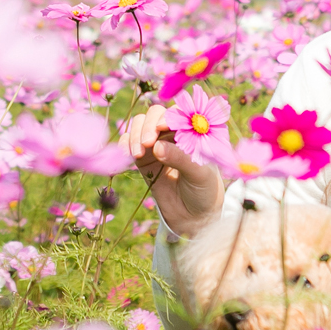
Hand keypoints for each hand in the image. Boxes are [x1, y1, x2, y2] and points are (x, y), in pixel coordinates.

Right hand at [121, 104, 225, 237]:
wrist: (194, 216)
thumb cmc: (205, 190)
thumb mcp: (199, 174)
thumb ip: (180, 159)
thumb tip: (156, 147)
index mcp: (193, 131)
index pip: (178, 113)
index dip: (167, 117)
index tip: (161, 128)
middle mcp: (173, 133)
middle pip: (155, 114)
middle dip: (149, 125)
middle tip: (148, 143)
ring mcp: (156, 144)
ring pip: (139, 125)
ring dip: (135, 135)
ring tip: (138, 155)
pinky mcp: (143, 159)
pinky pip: (128, 143)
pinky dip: (125, 144)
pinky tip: (128, 156)